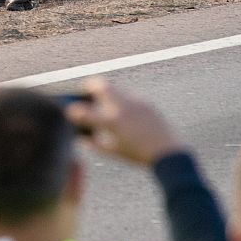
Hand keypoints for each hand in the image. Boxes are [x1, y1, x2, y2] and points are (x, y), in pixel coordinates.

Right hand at [66, 79, 182, 165]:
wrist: (169, 152)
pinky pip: (129, 96)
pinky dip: (122, 101)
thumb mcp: (112, 151)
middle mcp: (123, 107)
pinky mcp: (147, 103)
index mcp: (111, 120)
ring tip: (106, 104)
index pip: (84, 110)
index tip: (71, 111)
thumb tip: (82, 137)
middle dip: (90, 86)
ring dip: (108, 94)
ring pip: (117, 89)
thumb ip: (93, 143)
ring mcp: (136, 102)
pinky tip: (125, 113)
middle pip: (102, 84)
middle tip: (86, 91)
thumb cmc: (138, 155)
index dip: (74, 110)